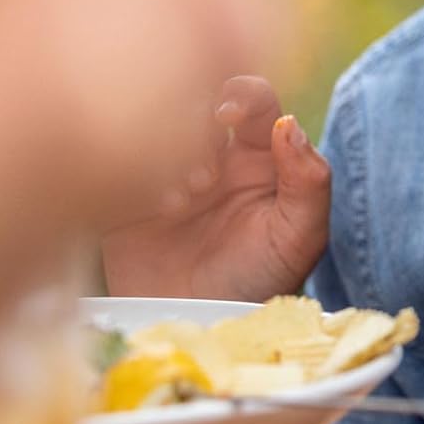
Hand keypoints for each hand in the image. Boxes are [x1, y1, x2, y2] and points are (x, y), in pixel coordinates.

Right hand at [101, 76, 330, 300]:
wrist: (203, 330)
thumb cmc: (262, 281)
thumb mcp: (299, 237)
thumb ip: (309, 181)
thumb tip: (289, 125)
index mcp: (256, 150)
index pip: (250, 95)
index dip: (239, 93)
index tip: (227, 115)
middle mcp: (208, 151)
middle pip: (193, 100)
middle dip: (194, 125)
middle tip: (202, 176)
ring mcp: (163, 171)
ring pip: (153, 126)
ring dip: (165, 151)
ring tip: (180, 202)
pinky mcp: (122, 198)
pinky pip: (115, 162)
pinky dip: (133, 175)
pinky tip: (152, 211)